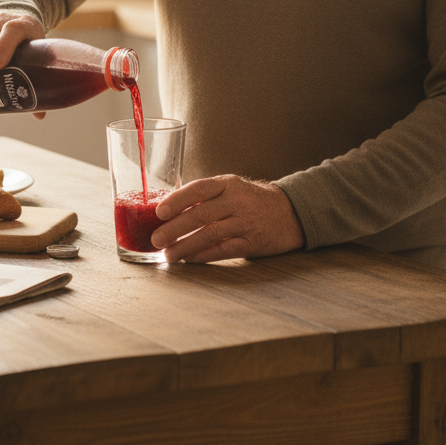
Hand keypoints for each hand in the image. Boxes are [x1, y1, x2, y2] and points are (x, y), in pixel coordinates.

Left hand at [150, 174, 304, 262]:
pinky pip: (223, 250)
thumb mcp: (231, 189)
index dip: (177, 200)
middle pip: (201, 214)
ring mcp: (245, 222)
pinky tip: (189, 260)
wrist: (289, 212)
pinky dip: (203, 256)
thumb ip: (205, 198)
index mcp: (228, 184)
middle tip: (156, 239)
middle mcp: (236, 201)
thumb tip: (169, 210)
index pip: (198, 189)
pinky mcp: (252, 243)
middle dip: (175, 229)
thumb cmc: (250, 200)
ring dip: (185, 246)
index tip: (159, 212)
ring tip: (168, 255)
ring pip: (209, 235)